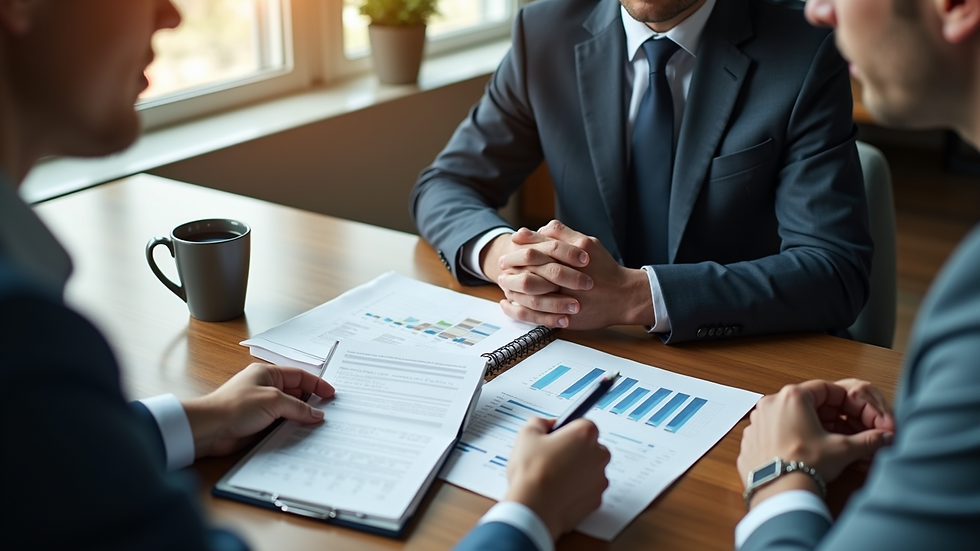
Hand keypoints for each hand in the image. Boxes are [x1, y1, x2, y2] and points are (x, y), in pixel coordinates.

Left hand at [182, 363, 334, 457]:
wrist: (210, 429)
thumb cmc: (235, 407)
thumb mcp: (273, 401)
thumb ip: (298, 407)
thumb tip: (317, 414)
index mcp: (268, 373)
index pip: (299, 376)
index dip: (317, 384)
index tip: (331, 394)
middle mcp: (266, 387)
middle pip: (296, 392)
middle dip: (312, 401)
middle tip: (329, 411)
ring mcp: (263, 406)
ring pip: (290, 409)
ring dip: (302, 416)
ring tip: (320, 424)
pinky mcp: (260, 423)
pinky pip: (282, 423)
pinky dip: (293, 427)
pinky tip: (303, 433)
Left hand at [499, 220, 653, 328]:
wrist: (623, 296)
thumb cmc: (605, 269)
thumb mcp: (588, 243)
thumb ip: (564, 233)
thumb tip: (540, 228)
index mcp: (571, 255)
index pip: (538, 247)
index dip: (522, 245)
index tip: (512, 243)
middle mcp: (566, 276)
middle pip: (530, 268)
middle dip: (513, 264)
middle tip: (502, 263)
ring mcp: (563, 298)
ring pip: (528, 292)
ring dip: (512, 286)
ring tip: (503, 282)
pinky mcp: (562, 316)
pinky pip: (532, 314)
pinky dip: (516, 309)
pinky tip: (508, 304)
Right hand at [504, 417, 609, 540]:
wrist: (534, 508)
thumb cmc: (532, 473)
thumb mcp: (527, 434)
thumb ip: (540, 422)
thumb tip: (547, 424)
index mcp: (585, 433)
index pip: (581, 423)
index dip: (565, 430)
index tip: (556, 437)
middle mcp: (599, 454)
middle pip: (589, 446)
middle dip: (573, 450)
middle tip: (551, 457)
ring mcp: (600, 478)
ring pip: (590, 468)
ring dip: (576, 470)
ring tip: (552, 476)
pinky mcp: (597, 499)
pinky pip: (588, 489)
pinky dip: (577, 489)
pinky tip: (558, 491)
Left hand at [736, 380, 894, 507]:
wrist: (779, 492)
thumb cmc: (807, 466)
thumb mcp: (843, 449)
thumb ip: (868, 440)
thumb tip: (886, 437)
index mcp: (793, 397)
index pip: (825, 388)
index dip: (843, 401)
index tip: (853, 412)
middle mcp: (770, 403)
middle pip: (804, 402)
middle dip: (825, 415)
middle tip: (841, 430)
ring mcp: (756, 421)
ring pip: (786, 416)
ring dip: (805, 425)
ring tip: (821, 443)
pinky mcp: (749, 439)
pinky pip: (771, 431)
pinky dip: (786, 437)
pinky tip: (799, 452)